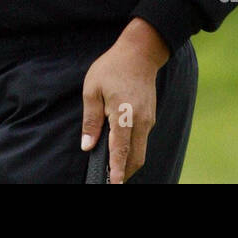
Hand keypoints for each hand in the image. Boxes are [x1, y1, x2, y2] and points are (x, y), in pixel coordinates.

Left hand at [81, 18, 169, 182]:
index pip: (121, 151)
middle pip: (135, 158)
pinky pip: (142, 140)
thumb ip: (91, 120)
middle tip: (111, 181)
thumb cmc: (113, 67)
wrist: (140, 52)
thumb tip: (88, 145)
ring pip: (140, 151)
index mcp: (124, 115)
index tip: (114, 184)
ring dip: (129, 163)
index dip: (117, 171)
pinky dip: (133, 151)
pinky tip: (121, 151)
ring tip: (114, 171)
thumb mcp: (93, 89)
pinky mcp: (150, 117)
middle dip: (124, 173)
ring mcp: (148, 120)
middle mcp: (140, 122)